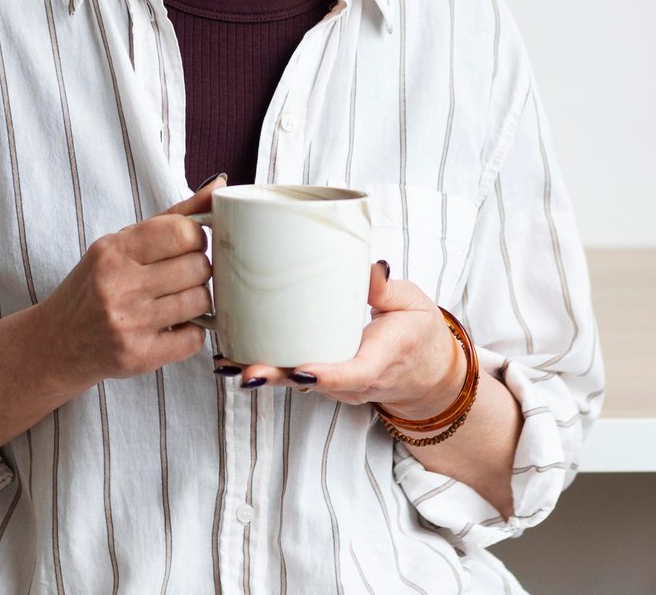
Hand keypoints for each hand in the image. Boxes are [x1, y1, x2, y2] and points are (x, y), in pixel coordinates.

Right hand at [34, 176, 220, 385]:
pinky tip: (173, 326)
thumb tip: (219, 186)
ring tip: (178, 299)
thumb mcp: (121, 244)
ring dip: (197, 300)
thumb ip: (172, 217)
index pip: (182, 232)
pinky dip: (191, 332)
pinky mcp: (139, 356)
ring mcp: (128, 323)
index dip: (196, 238)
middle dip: (198, 269)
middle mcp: (119, 285)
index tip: (188, 245)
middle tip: (183, 275)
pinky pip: (194, 339)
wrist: (58, 342)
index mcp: (114, 251)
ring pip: (201, 301)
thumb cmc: (95, 285)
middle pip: (198, 266)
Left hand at [214, 260, 461, 416]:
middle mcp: (357, 381)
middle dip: (278, 377)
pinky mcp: (326, 381)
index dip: (326, 375)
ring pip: (299, 385)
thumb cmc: (419, 333)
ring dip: (266, 374)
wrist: (427, 372)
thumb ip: (387, 289)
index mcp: (384, 360)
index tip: (300, 370)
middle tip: (245, 370)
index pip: (355, 375)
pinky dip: (269, 370)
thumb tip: (370, 269)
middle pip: (314, 384)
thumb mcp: (413, 304)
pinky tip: (235, 360)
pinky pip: (297, 379)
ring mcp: (340, 386)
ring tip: (228, 362)